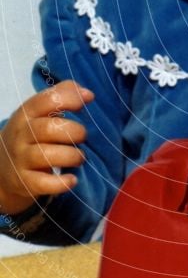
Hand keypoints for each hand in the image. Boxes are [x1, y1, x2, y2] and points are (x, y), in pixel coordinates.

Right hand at [0, 81, 93, 214]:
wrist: (2, 168)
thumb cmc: (32, 135)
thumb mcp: (40, 113)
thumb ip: (62, 95)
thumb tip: (88, 93)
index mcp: (27, 113)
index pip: (46, 100)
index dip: (70, 98)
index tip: (89, 99)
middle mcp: (21, 134)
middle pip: (49, 128)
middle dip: (74, 131)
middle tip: (83, 137)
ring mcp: (21, 159)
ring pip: (46, 155)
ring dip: (71, 156)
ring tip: (80, 157)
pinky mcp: (24, 182)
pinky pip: (43, 183)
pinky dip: (61, 183)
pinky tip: (73, 180)